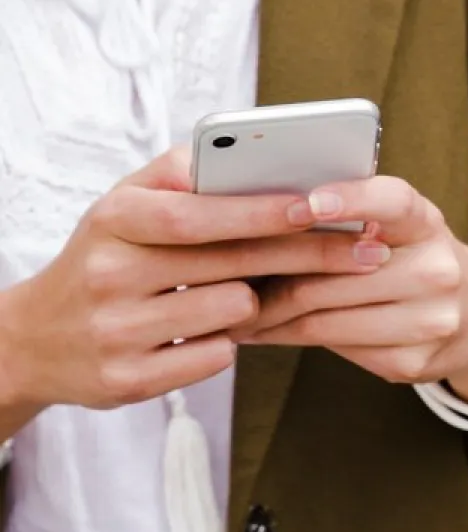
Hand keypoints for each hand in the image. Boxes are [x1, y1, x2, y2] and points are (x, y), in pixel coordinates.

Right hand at [0, 148, 385, 413]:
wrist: (37, 339)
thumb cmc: (105, 262)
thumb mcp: (125, 209)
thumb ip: (179, 179)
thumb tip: (249, 151)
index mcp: (114, 219)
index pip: (197, 213)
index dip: (260, 210)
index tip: (318, 205)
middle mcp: (111, 272)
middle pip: (232, 263)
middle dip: (307, 256)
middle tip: (366, 253)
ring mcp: (118, 330)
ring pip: (233, 311)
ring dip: (253, 304)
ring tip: (238, 295)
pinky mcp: (128, 380)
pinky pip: (216, 357)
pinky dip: (225, 344)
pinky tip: (209, 333)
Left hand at [235, 177, 467, 405]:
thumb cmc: (409, 257)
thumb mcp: (396, 225)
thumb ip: (347, 215)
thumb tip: (250, 210)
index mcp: (426, 223)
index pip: (393, 202)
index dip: (351, 199)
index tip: (306, 200)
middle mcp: (438, 270)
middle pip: (337, 271)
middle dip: (269, 271)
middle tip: (215, 270)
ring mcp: (431, 321)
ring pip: (326, 317)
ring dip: (267, 314)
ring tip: (228, 306)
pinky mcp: (413, 363)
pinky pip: (334, 349)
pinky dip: (288, 339)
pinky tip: (262, 331)